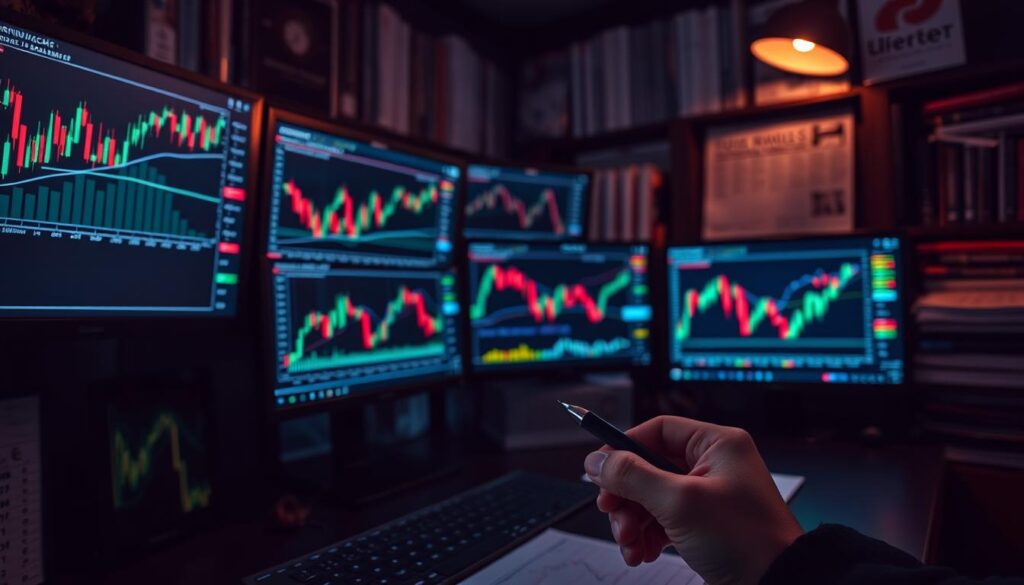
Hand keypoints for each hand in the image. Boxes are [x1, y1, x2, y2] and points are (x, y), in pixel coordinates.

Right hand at [583, 416, 802, 584]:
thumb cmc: (746, 541)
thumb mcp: (680, 502)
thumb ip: (632, 477)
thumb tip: (597, 460)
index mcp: (717, 445)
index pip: (657, 430)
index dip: (624, 448)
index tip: (599, 469)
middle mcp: (713, 465)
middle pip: (648, 466)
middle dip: (626, 495)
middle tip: (611, 512)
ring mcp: (708, 496)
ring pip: (651, 497)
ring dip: (632, 521)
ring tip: (630, 544)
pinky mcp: (705, 524)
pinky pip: (663, 520)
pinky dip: (646, 536)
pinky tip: (641, 553)